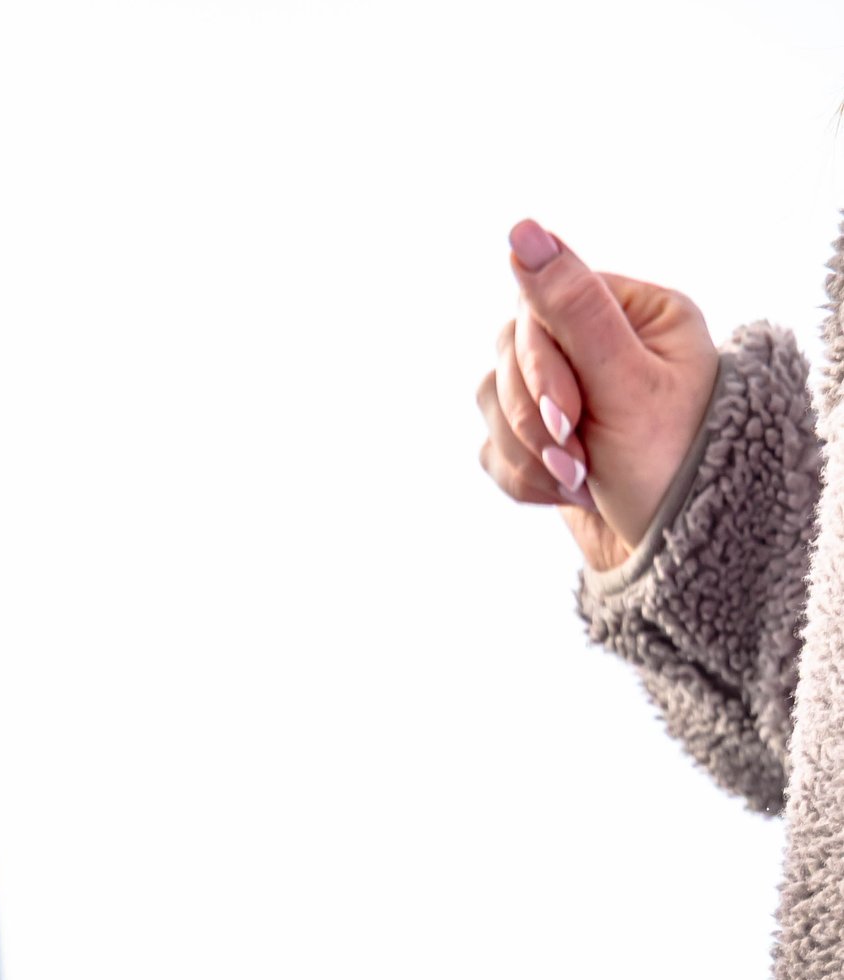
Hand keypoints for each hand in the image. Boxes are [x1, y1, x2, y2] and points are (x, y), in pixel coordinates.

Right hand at [477, 216, 718, 574]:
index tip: (570, 419)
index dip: (539, 366)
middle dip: (533, 419)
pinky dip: (521, 478)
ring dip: (526, 453)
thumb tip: (519, 230)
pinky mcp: (543, 441)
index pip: (544, 307)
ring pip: (491, 402)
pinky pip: (493, 447)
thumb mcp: (625, 382)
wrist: (679, 558)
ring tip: (577, 484)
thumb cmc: (670, 468)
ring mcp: (567, 392)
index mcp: (633, 311)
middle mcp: (599, 344)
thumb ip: (571, 307)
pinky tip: (566, 496)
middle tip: (577, 461)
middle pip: (508, 355)